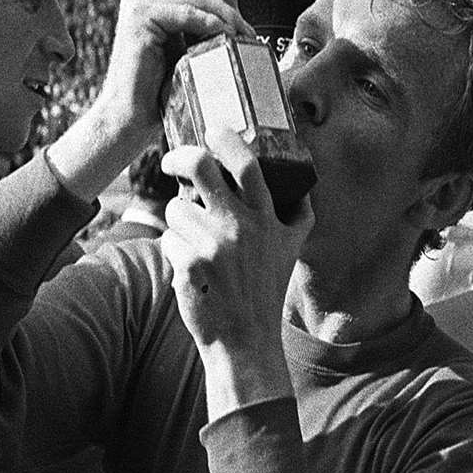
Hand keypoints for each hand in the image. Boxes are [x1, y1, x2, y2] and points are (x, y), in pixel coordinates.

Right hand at [47, 0, 251, 202]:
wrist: (131, 116)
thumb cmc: (162, 83)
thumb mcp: (185, 37)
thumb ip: (199, 12)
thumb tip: (233, 2)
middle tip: (238, 24)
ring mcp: (137, 2)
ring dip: (226, 12)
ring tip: (236, 37)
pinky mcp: (139, 21)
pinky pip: (187, 10)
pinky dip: (210, 24)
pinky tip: (220, 40)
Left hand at [162, 129, 311, 417]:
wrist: (245, 341)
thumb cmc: (264, 292)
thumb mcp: (291, 251)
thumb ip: (298, 216)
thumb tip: (304, 183)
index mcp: (268, 220)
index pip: (247, 165)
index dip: (227, 140)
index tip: (214, 131)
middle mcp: (242, 228)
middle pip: (200, 167)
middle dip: (180, 156)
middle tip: (172, 161)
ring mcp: (214, 246)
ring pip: (177, 208)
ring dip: (179, 222)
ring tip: (196, 246)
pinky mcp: (189, 265)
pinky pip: (168, 239)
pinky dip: (174, 250)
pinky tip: (191, 270)